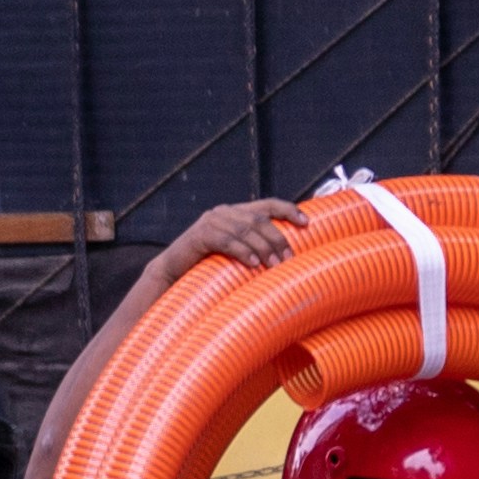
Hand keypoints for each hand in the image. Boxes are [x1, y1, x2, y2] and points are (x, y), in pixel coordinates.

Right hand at [160, 197, 303, 278]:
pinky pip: (226, 241)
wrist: (172, 273)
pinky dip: (242, 251)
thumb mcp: (236, 254)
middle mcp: (225, 212)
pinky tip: (253, 264)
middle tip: (288, 259)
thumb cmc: (208, 267)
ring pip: (245, 229)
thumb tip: (286, 259)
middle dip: (277, 238)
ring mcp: (211, 221)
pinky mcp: (199, 235)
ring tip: (274, 265)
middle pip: (259, 219)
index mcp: (236, 212)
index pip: (268, 204)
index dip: (288, 210)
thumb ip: (255, 248)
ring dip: (263, 247)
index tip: (306, 223)